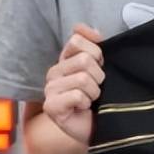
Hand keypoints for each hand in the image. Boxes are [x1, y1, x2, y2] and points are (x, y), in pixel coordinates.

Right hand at [42, 23, 103, 144]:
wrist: (102, 126)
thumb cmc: (103, 97)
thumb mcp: (103, 66)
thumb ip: (95, 43)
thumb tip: (84, 27)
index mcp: (66, 59)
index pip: (77, 39)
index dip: (97, 53)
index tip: (101, 66)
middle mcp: (54, 71)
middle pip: (84, 59)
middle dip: (99, 76)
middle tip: (97, 89)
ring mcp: (49, 89)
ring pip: (82, 78)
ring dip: (94, 91)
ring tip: (91, 100)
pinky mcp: (50, 106)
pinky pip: (76, 95)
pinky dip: (86, 102)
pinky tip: (82, 109)